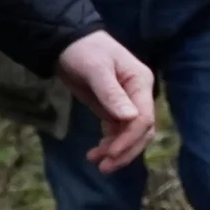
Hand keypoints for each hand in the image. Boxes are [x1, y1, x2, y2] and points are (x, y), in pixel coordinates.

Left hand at [53, 30, 155, 170]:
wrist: (66, 42)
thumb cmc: (83, 50)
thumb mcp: (95, 68)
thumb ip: (111, 93)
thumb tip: (129, 118)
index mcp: (141, 83)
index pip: (143, 118)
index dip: (129, 138)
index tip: (110, 153)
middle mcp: (139, 96)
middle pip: (142, 131)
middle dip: (125, 151)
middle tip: (105, 167)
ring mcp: (127, 104)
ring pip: (130, 135)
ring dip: (117, 151)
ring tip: (98, 164)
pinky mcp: (113, 109)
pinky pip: (117, 132)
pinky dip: (109, 144)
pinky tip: (96, 153)